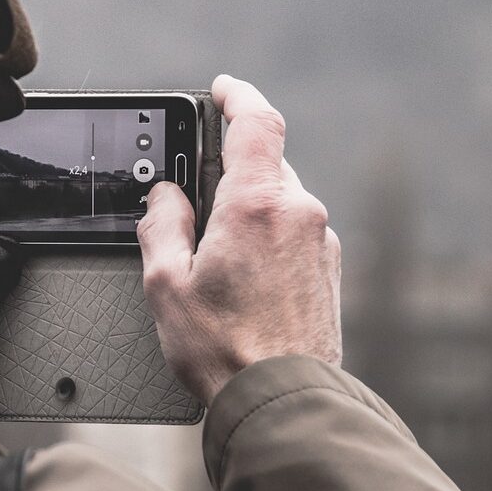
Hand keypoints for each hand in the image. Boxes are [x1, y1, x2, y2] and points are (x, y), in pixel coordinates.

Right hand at [137, 74, 341, 404]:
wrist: (284, 400)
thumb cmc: (225, 350)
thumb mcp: (166, 284)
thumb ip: (161, 224)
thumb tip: (166, 198)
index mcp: (256, 205)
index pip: (256, 121)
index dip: (237, 96)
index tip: (221, 90)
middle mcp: (299, 214)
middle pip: (264, 163)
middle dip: (228, 172)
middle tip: (193, 203)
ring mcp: (321, 242)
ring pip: (280, 199)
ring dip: (248, 209)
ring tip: (214, 258)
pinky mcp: (330, 269)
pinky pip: (295, 231)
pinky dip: (268, 237)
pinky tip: (244, 279)